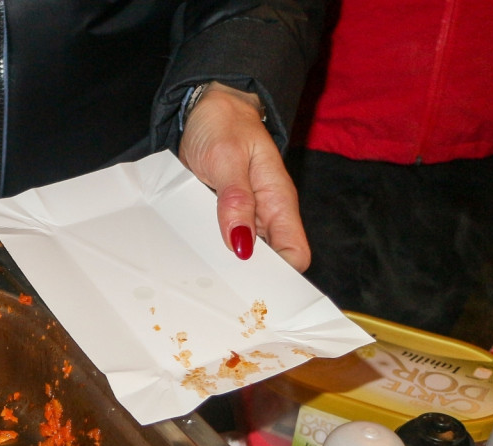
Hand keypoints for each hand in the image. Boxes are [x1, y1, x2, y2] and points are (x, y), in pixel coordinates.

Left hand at [178, 82, 309, 271]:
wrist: (206, 108)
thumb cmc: (224, 125)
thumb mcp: (228, 158)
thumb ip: (236, 200)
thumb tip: (242, 245)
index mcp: (278, 202)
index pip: (295, 253)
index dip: (281, 275)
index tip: (255, 289)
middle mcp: (265, 215)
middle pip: (269, 261)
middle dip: (251, 278)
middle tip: (224, 291)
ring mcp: (244, 216)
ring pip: (244, 255)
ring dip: (228, 266)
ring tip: (206, 278)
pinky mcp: (224, 215)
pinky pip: (222, 241)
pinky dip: (212, 251)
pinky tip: (197, 259)